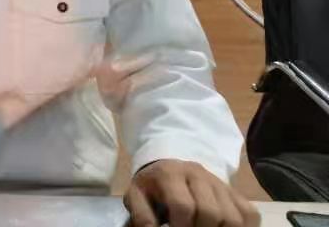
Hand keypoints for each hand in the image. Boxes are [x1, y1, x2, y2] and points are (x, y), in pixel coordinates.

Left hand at [123, 159, 259, 226]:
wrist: (169, 166)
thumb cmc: (152, 186)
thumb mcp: (136, 196)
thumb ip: (142, 216)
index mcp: (170, 174)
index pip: (183, 205)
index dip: (181, 226)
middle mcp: (198, 175)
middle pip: (212, 212)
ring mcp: (220, 183)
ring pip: (234, 217)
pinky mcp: (235, 192)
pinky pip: (251, 214)